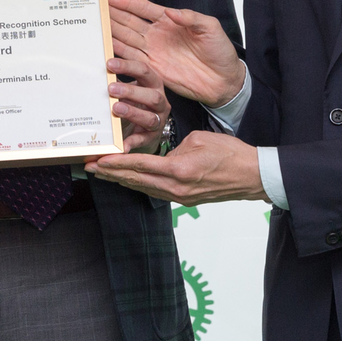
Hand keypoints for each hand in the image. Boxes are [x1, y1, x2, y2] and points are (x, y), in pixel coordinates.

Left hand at [87, 131, 264, 205]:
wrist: (251, 176)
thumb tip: (160, 153)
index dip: (116, 163)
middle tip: (90, 167)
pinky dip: (138, 184)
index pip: (139, 165)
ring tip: (102, 174)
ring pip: (143, 188)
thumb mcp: (198, 140)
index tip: (98, 159)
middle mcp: (176, 188)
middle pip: (136, 180)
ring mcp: (180, 197)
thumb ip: (174, 146)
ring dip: (122, 181)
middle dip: (111, 173)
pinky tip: (128, 180)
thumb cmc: (229, 153)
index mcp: (178, 170)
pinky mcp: (185, 200)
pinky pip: (155, 191)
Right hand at [107, 0, 244, 107]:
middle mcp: (158, 35)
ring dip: (111, 32)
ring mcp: (154, 52)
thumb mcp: (210, 28)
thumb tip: (171, 12)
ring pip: (126, 39)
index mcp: (170, 21)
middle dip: (112, 14)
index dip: (126, 1)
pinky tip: (107, 47)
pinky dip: (118, 53)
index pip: (143, 8)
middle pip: (129, 22)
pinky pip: (132, 59)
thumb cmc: (220, 52)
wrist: (225, 82)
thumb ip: (191, 18)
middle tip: (94, 7)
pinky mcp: (153, 70)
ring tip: (95, 24)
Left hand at [108, 43, 171, 152]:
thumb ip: (116, 76)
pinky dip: (132, 142)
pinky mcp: (151, 137)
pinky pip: (142, 140)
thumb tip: (95, 60)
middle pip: (151, 94)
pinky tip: (122, 144)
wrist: (145, 128)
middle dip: (131, 90)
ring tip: (115, 109)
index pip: (144, 70)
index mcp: (153, 84)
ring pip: (149, 117)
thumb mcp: (128, 87)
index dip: (128, 66)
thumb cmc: (134, 101)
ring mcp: (157, 120)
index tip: (109, 63)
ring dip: (132, 112)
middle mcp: (159, 101)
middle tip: (110, 88)